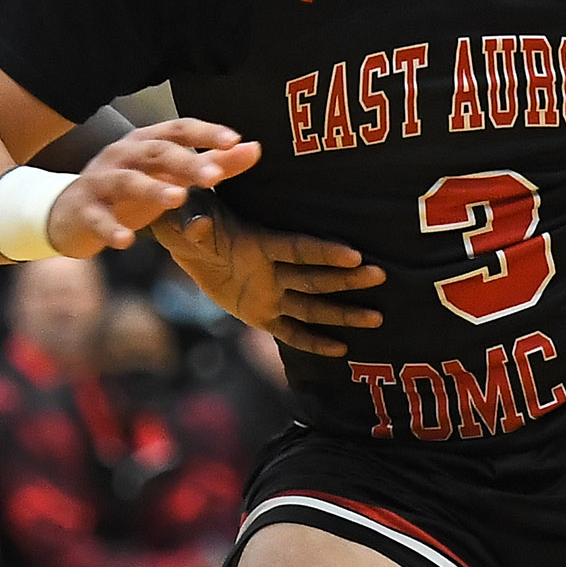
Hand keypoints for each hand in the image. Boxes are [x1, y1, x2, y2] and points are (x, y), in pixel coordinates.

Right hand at [45, 118, 259, 255]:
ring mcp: (100, 181)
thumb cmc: (129, 192)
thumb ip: (213, 165)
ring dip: (151, 188)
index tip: (235, 139)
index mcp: (146, 143)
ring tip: (177, 198)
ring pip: (126, 180)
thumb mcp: (170, 177)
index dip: (205, 133)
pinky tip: (126, 242)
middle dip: (186, 162)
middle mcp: (123, 155)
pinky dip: (110, 229)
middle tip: (215, 177)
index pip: (178, 129)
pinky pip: (97, 218)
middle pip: (156, 152)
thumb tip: (255, 148)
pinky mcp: (83, 210)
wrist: (67, 213)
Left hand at [152, 206, 385, 357]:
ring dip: (342, 313)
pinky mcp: (260, 314)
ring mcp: (270, 293)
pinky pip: (289, 331)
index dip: (323, 252)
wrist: (185, 235)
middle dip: (346, 279)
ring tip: (376, 319)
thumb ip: (197, 224)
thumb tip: (198, 226)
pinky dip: (311, 342)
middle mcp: (272, 269)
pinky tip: (340, 350)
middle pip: (314, 278)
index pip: (297, 249)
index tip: (354, 254)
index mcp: (260, 243)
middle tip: (380, 276)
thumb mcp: (189, 216)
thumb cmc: (190, 217)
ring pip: (311, 306)